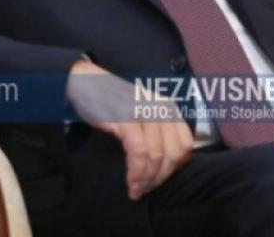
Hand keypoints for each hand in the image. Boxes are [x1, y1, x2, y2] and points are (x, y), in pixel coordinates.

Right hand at [66, 59, 193, 199]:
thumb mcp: (143, 113)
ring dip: (147, 179)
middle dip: (161, 177)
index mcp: (168, 108)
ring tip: (137, 190)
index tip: (161, 178)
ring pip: (157, 155)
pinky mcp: (128, 118)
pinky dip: (136, 172)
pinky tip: (131, 182)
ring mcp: (145, 113)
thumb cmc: (113, 102)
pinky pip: (139, 152)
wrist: (87, 83)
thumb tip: (166, 163)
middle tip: (146, 189)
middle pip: (173, 153)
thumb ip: (158, 131)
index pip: (185, 143)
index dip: (176, 166)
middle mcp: (161, 109)